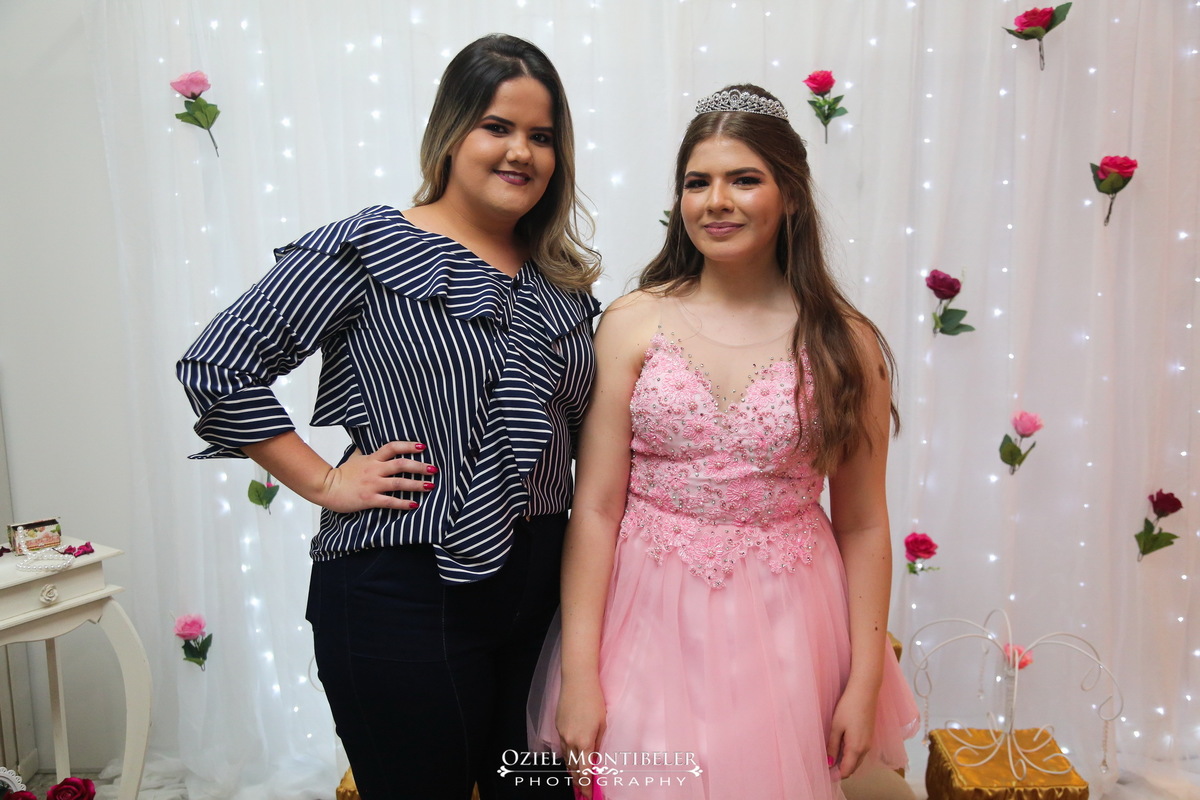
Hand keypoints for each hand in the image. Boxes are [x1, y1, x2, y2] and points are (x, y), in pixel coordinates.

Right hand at [318, 441, 436, 512]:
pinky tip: (414, 504)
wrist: (326, 487)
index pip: (392, 447)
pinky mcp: (370, 499)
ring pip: (398, 483)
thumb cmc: (341, 474)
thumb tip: (370, 444)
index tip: (423, 447)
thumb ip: (366, 452)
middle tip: (434, 469)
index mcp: (372, 458)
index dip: (408, 446)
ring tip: (430, 486)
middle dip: (419, 466)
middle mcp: (375, 470)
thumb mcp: (354, 457)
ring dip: (416, 484)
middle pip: (401, 464)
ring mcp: (373, 485)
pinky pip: (390, 501)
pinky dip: (403, 503)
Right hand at [557, 678, 606, 798]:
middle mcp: (570, 741)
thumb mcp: (603, 723)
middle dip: (578, 781)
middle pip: (573, 768)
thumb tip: (596, 757)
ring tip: (577, 780)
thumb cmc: (594, 699)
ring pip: (566, 758)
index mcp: (584, 742)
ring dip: (572, 770)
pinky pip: (562, 747)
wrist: (577, 681)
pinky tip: (571, 759)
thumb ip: (599, 743)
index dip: (586, 785)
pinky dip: (567, 756)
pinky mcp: (558, 727)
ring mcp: (562, 734)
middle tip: (582, 792)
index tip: (588, 794)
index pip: (584, 771)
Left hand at [827, 682, 877, 778]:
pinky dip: (851, 754)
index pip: (847, 771)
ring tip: (831, 756)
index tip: (825, 773)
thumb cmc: (849, 707)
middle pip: (853, 767)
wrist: (865, 692)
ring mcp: (869, 742)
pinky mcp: (869, 736)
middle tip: (826, 766)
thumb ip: (833, 746)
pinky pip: (860, 751)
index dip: (836, 775)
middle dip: (841, 770)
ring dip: (846, 762)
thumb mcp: (836, 727)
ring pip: (857, 760)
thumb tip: (829, 762)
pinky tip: (841, 746)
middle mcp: (865, 748)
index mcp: (856, 748)